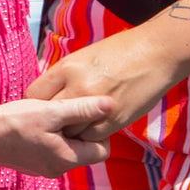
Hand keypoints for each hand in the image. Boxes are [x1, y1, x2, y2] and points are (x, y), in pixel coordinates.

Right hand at [0, 96, 115, 177]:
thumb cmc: (15, 121)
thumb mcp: (52, 111)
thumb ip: (83, 109)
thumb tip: (111, 104)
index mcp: (67, 159)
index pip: (102, 151)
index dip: (99, 131)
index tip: (87, 113)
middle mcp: (57, 170)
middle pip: (84, 151)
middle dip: (81, 131)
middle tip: (68, 110)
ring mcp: (41, 169)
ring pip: (66, 150)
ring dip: (64, 133)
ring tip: (50, 114)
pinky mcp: (29, 164)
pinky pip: (50, 151)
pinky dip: (49, 137)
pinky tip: (36, 123)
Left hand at [27, 30, 179, 140]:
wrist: (155, 53)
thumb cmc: (119, 51)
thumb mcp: (83, 57)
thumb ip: (64, 76)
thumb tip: (49, 95)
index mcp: (66, 68)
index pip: (34, 95)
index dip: (37, 104)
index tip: (43, 108)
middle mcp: (77, 87)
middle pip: (50, 116)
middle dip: (51, 121)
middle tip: (57, 123)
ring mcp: (95, 106)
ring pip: (70, 132)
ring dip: (72, 132)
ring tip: (78, 126)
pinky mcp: (114, 120)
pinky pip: (91, 138)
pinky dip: (91, 136)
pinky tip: (95, 127)